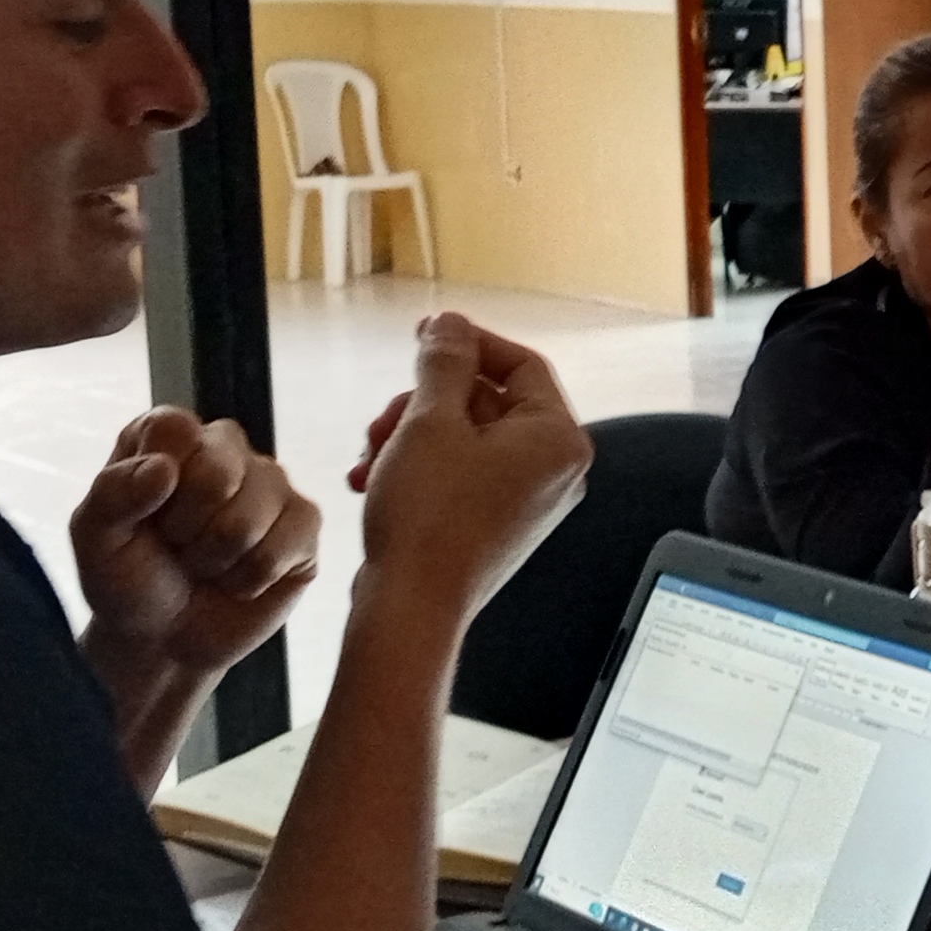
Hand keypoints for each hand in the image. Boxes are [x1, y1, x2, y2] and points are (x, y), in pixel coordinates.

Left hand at [73, 407, 322, 677]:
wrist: (165, 640)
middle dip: (187, 529)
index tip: (146, 514)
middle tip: (177, 545)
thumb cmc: (128, 580)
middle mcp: (225, 448)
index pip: (174, 428)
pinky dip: (250, 578)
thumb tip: (163, 468)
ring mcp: (271, 484)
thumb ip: (112, 495)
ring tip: (205, 564)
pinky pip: (284, 547)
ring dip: (217, 559)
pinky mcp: (304, 524)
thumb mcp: (95, 541)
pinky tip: (238, 578)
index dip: (157, 481)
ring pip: (250, 518)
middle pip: (218, 472)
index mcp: (169, 437)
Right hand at [349, 313, 592, 619]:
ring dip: (410, 435)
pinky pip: (459, 473)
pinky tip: (372, 479)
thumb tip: (451, 325)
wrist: (412, 606)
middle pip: (488, 400)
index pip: (521, 363)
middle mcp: (556, 470)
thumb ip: (444, 362)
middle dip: (424, 402)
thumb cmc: (428, 518)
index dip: (468, 343)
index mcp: (558, 439)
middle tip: (384, 419)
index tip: (423, 337)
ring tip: (372, 456)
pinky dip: (417, 466)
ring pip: (464, 436)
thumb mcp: (430, 420)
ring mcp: (528, 500)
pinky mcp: (497, 523)